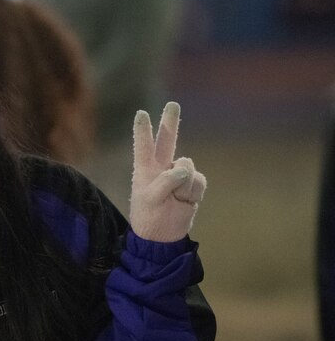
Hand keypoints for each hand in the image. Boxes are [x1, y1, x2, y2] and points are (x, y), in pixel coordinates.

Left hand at [129, 102, 206, 242]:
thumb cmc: (149, 215)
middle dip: (170, 122)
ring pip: (188, 166)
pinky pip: (198, 180)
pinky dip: (193, 192)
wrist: (163, 236)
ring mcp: (178, 175)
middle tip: (172, 104)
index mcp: (145, 169)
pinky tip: (186, 201)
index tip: (141, 113)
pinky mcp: (193, 185)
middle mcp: (161, 167)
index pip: (144, 145)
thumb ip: (167, 180)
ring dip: (183, 184)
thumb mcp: (151, 197)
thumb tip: (186, 169)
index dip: (143, 130)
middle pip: (167, 140)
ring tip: (175, 198)